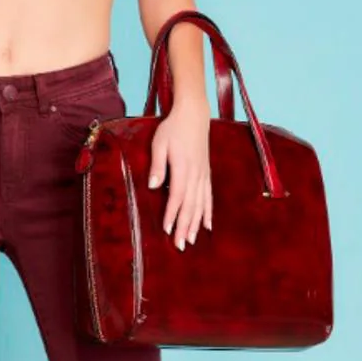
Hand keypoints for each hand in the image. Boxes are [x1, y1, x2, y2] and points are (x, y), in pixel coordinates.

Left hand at [147, 98, 212, 248]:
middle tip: (180, 245)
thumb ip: (157, 165)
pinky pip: (208, 197)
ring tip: (191, 240)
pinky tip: (207, 225)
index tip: (167, 230)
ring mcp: (203, 175)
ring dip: (196, 224)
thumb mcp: (159, 143)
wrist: (194, 115)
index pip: (177, 196)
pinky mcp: (206, 173)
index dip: (172, 214)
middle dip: (185, 227)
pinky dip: (208, 212)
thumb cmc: (173, 128)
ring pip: (200, 204)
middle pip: (190, 205)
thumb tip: (153, 186)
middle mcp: (196, 174)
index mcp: (183, 168)